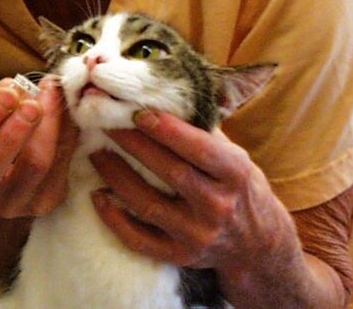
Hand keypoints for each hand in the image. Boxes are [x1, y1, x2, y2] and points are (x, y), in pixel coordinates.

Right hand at [0, 78, 77, 218]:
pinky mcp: (42, 203)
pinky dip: (66, 135)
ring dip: (46, 129)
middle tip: (31, 104)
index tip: (6, 92)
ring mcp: (8, 204)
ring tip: (50, 99)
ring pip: (32, 168)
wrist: (6, 183)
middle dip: (11, 134)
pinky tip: (67, 111)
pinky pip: (59, 168)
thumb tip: (20, 87)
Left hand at [89, 110, 297, 273]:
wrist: (258, 244)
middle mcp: (218, 206)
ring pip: (149, 204)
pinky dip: (115, 219)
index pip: (198, 148)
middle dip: (133, 144)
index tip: (138, 110)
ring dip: (116, 176)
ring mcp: (198, 235)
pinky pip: (140, 240)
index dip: (166, 129)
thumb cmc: (238, 186)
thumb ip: (202, 130)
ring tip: (94, 153)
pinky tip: (98, 196)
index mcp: (235, 173)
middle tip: (105, 122)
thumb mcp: (233, 155)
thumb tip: (163, 95)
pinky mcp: (181, 256)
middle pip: (169, 172)